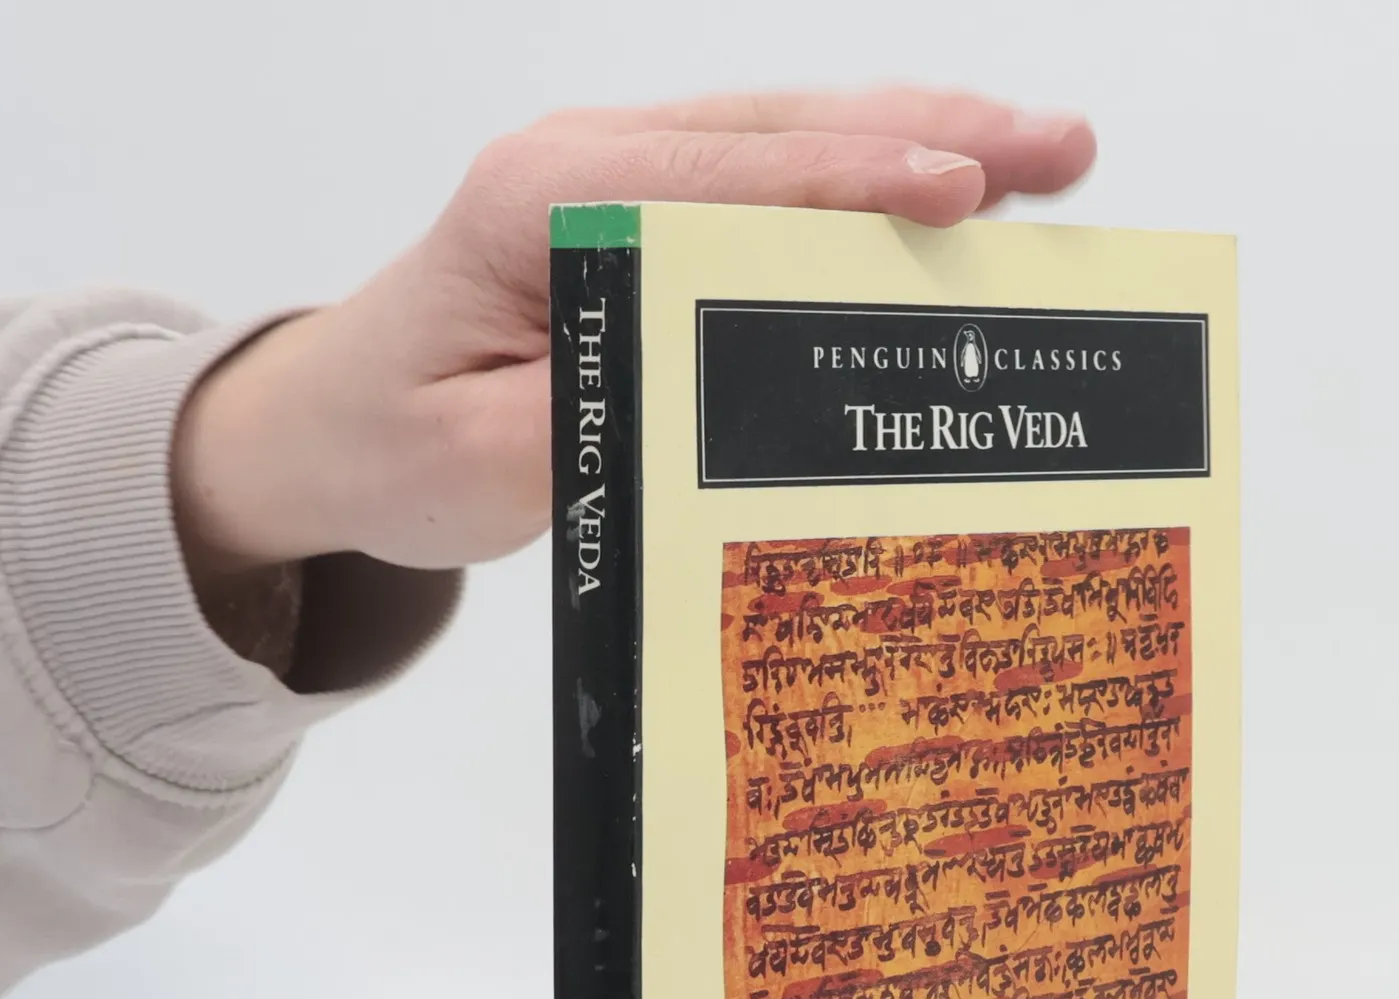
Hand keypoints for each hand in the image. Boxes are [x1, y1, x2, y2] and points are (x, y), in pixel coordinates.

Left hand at [171, 89, 1095, 585]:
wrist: (336, 425)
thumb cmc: (397, 446)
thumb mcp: (478, 468)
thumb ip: (592, 423)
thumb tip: (716, 395)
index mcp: (541, 204)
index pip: (724, 179)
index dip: (851, 186)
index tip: (961, 195)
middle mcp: (590, 160)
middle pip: (784, 131)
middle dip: (935, 138)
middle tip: (1063, 154)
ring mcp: (623, 172)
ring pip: (796, 135)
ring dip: (929, 141)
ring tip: (1050, 159)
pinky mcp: (652, 209)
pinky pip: (779, 175)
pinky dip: (879, 178)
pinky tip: (962, 190)